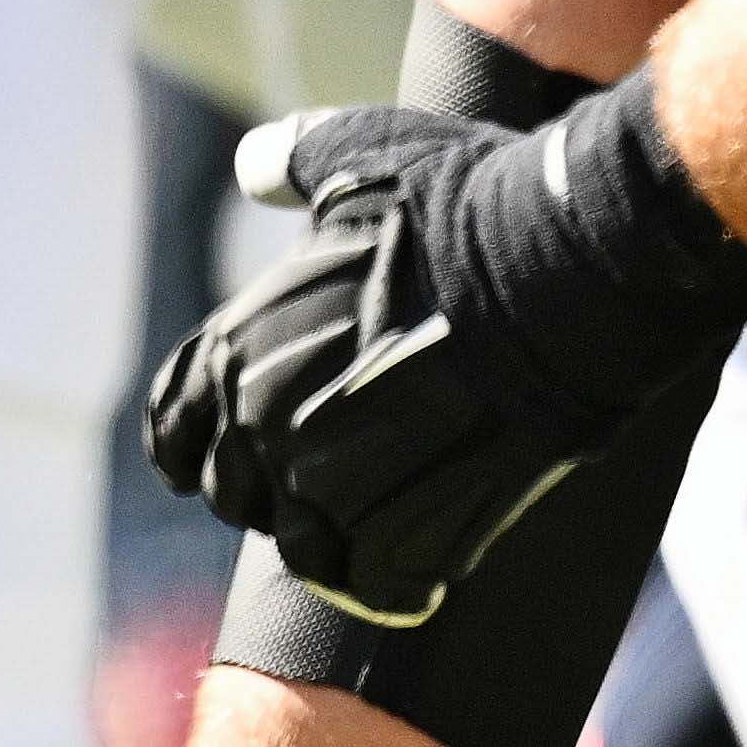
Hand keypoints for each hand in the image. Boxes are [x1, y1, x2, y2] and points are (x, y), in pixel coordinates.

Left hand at [144, 84, 746, 620]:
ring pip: (306, 549)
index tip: (248, 444)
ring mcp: (329, 491)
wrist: (570, 272)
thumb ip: (298, 165)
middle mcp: (262, 426)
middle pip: (239, 497)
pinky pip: (373, 588)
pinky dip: (398, 578)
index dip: (206, 443)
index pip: (176, 431)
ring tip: (400, 499)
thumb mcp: (367, 159)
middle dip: (281, 486)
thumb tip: (256, 167)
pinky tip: (432, 547)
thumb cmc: (471, 205)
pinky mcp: (402, 540)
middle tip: (353, 458)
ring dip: (345, 534)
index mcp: (237, 348)